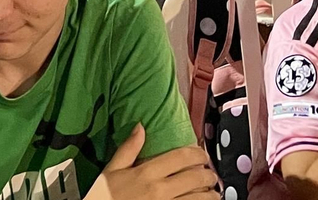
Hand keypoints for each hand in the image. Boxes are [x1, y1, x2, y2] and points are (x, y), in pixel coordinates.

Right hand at [87, 125, 217, 199]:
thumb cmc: (104, 196)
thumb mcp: (111, 170)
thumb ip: (128, 148)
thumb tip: (141, 125)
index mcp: (147, 173)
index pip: (182, 157)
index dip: (198, 153)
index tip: (202, 154)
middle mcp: (160, 190)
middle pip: (195, 177)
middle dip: (208, 174)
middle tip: (210, 174)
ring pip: (199, 199)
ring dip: (211, 194)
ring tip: (212, 192)